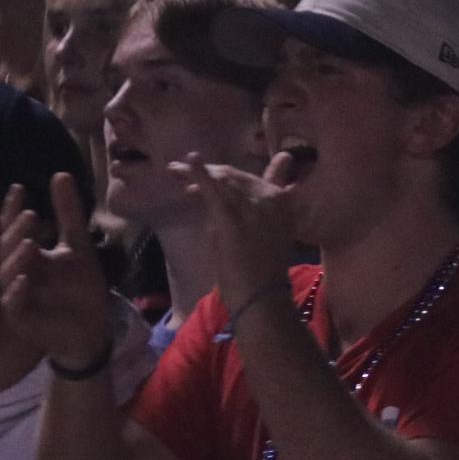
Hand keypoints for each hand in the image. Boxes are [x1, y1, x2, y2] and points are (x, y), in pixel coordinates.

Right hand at [0, 174, 108, 369]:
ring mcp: (16, 295)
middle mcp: (16, 272)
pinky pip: (13, 304)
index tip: (19, 189)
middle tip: (31, 215)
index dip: (12, 210)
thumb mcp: (78, 245)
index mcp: (27, 254)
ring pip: (8, 275)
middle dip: (16, 232)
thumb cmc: (79, 286)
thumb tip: (60, 174)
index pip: (13, 228)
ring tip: (30, 242)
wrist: (92, 326)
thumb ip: (69, 213)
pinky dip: (17, 292)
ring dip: (16, 258)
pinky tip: (25, 279)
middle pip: (8, 249)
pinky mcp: (21, 318)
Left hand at [169, 152, 297, 311]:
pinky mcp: (231, 220)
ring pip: (223, 180)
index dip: (234, 175)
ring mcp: (252, 209)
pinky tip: (190, 161)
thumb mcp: (269, 238)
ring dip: (197, 173)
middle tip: (184, 170)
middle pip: (237, 176)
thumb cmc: (263, 275)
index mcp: (282, 205)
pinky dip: (200, 174)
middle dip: (210, 172)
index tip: (215, 171)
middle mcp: (270, 201)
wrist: (263, 298)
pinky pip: (214, 191)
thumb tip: (231, 208)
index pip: (260, 177)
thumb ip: (255, 217)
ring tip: (176, 170)